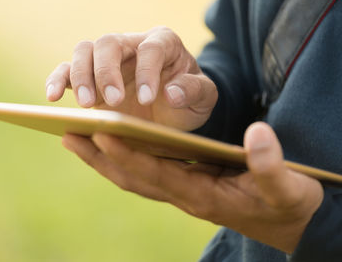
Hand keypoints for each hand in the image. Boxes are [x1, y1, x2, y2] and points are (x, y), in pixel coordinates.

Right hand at [45, 26, 216, 130]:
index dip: (148, 72)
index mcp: (163, 43)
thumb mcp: (204, 98)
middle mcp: (132, 46)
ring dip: (80, 76)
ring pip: (84, 51)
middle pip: (108, 43)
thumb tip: (171, 93)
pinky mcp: (90, 78)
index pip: (150, 48)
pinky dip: (57, 80)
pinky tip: (52, 98)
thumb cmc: (189, 99)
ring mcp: (108, 61)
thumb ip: (194, 92)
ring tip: (87, 106)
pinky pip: (66, 70)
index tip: (147, 99)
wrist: (173, 110)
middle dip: (107, 71)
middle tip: (113, 101)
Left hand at [62, 122, 323, 253]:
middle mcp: (185, 196)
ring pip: (134, 176)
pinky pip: (145, 172)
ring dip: (105, 158)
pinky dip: (124, 158)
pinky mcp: (185, 186)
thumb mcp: (288, 187)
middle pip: (132, 177)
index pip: (157, 173)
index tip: (101, 132)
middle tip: (67, 135)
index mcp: (203, 196)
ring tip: (77, 137)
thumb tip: (258, 132)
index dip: (129, 154)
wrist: (288, 222)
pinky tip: (112, 143)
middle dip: (99, 158)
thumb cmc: (288, 204)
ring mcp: (182, 192)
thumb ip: (272, 165)